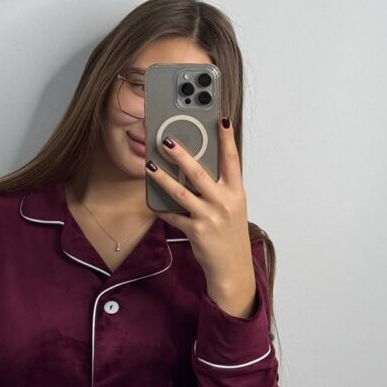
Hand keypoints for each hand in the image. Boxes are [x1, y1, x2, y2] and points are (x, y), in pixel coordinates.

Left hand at [146, 117, 254, 298]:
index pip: (232, 160)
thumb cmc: (230, 235)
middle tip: (166, 140)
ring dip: (163, 178)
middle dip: (181, 155)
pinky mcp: (195, 231)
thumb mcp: (232, 207)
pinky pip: (174, 216)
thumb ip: (219, 188)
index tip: (221, 119)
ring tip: (150, 167)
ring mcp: (209, 217)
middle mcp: (224, 202)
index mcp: (236, 192)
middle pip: (200, 173)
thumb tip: (196, 168)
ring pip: (181, 193)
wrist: (232, 268)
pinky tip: (153, 201)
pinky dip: (162, 209)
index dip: (227, 139)